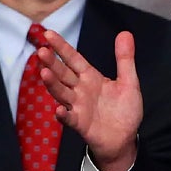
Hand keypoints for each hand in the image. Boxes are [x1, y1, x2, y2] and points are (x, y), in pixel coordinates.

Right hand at [39, 30, 142, 170]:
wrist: (125, 138)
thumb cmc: (124, 110)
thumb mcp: (129, 81)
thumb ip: (125, 59)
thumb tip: (125, 32)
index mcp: (90, 77)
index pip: (74, 59)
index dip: (62, 47)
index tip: (48, 33)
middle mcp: (81, 90)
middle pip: (63, 74)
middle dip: (52, 63)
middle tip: (41, 51)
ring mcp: (78, 107)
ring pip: (62, 93)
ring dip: (52, 84)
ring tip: (43, 73)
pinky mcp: (81, 124)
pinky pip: (70, 118)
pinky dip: (64, 114)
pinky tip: (58, 109)